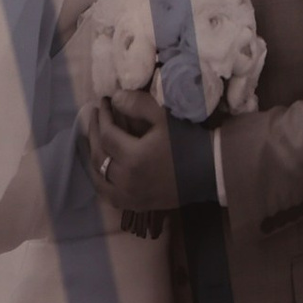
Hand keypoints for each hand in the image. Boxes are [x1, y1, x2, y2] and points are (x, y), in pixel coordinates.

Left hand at [83, 85, 178, 217]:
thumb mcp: (165, 118)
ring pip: (98, 177)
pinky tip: (100, 168)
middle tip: (93, 115)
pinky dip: (100, 180)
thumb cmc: (188, 142)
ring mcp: (130, 196)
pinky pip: (108, 195)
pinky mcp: (136, 204)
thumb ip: (138, 105)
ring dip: (92, 156)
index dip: (102, 116)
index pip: (107, 134)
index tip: (102, 102)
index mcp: (134, 158)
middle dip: (93, 132)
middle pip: (98, 155)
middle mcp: (127, 180)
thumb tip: (115, 98)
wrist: (210, 172)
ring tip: (93, 139)